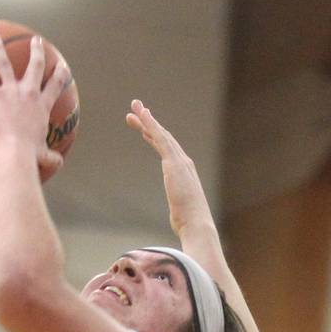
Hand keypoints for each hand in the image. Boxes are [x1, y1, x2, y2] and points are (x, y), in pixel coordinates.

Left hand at [0, 33, 65, 173]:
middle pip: (35, 66)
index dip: (61, 75)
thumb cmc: (30, 156)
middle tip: (36, 42)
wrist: (16, 151)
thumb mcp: (44, 157)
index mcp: (42, 106)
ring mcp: (11, 91)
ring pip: (5, 63)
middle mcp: (29, 93)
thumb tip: (58, 163)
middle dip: (36, 52)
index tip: (62, 67)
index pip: (55, 87)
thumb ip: (51, 158)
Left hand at [126, 99, 215, 238]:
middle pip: (164, 137)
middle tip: (135, 110)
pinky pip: (160, 138)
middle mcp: (184, 162)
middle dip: (149, 122)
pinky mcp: (174, 163)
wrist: (196, 224)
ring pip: (161, 134)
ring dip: (147, 119)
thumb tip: (179, 220)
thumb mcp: (181, 213)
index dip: (155, 137)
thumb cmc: (189, 223)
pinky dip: (151, 124)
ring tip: (134, 107)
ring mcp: (180, 161)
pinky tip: (143, 115)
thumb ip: (180, 210)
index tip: (144, 130)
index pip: (168, 150)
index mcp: (184, 172)